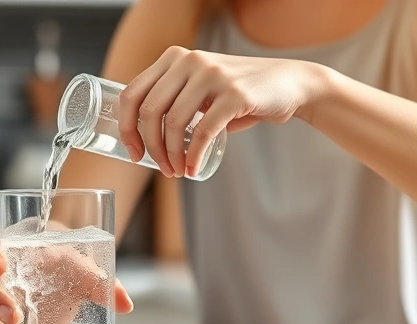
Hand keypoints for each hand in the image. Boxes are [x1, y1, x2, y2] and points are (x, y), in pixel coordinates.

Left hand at [117, 46, 328, 177]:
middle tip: (162, 169)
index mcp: (173, 59)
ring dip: (172, 155)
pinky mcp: (234, 93)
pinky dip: (194, 156)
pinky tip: (194, 169)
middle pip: (149, 112)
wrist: (290, 84)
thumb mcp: (199, 89)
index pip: (132, 94)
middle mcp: (188, 61)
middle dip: (151, 147)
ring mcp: (211, 74)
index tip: (134, 153)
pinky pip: (202, 132)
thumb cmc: (239, 93)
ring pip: (173, 123)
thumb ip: (173, 101)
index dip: (126, 128)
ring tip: (179, 171)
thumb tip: (145, 138)